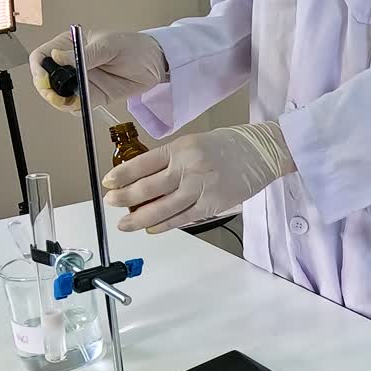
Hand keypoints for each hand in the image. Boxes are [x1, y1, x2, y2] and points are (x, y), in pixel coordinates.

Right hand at [28, 30, 166, 111]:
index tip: (45, 80)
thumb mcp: (108, 46)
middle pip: (47, 80)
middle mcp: (72, 64)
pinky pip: (78, 106)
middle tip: (58, 97)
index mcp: (70, 45)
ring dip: (61, 102)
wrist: (156, 63)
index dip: (39, 70)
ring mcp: (82, 82)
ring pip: (60, 96)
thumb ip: (84, 55)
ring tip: (73, 102)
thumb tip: (57, 56)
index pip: (42, 57)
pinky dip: (77, 109)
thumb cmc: (133, 46)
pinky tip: (82, 107)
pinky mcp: (94, 96)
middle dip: (48, 90)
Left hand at [104, 122, 296, 233]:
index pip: (142, 164)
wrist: (261, 152)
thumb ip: (171, 159)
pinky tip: (151, 228)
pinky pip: (182, 218)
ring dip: (139, 218)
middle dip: (124, 198)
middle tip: (111, 203)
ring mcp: (200, 188)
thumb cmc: (229, 145)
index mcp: (181, 148)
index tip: (108, 183)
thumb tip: (145, 178)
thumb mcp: (194, 142)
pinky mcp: (212, 205)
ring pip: (162, 208)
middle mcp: (188, 167)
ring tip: (125, 224)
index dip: (121, 175)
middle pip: (147, 188)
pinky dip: (164, 225)